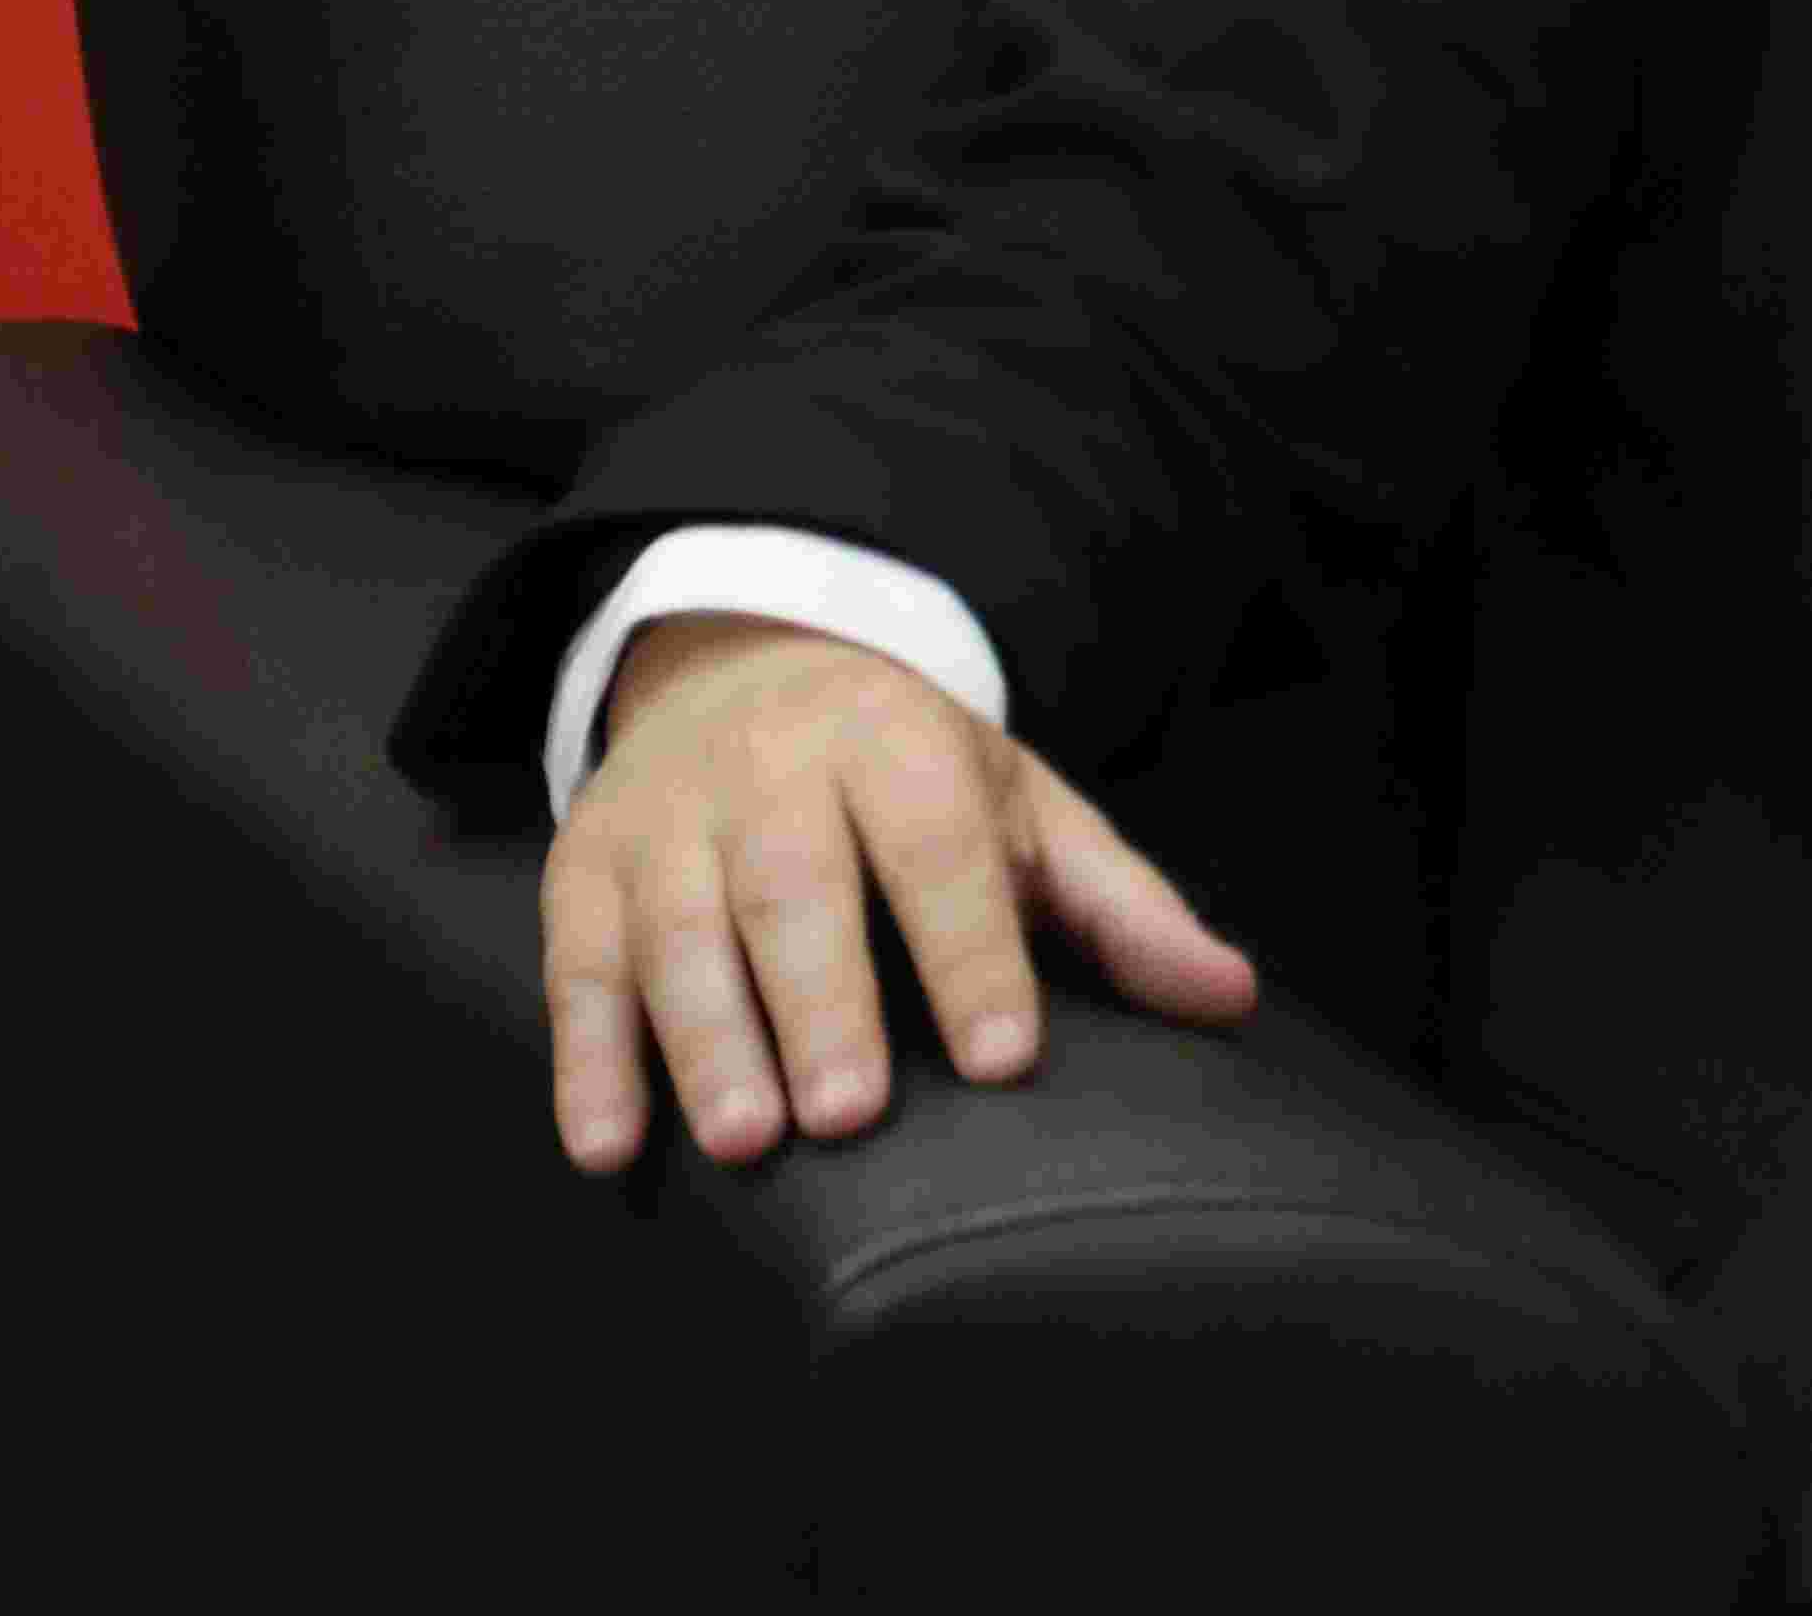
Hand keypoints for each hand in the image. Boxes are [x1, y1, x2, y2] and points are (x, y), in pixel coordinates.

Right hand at [543, 609, 1257, 1173]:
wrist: (745, 665)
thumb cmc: (908, 774)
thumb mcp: (1022, 811)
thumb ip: (1119, 909)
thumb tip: (1233, 995)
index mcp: (898, 743)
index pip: (940, 848)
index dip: (972, 952)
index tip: (1004, 1057)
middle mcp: (774, 769)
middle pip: (796, 888)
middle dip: (824, 1003)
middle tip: (849, 1117)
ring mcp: (668, 819)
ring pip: (679, 929)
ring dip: (708, 1039)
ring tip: (747, 1139)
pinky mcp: (585, 868)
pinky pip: (578, 966)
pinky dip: (588, 1060)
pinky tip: (609, 1145)